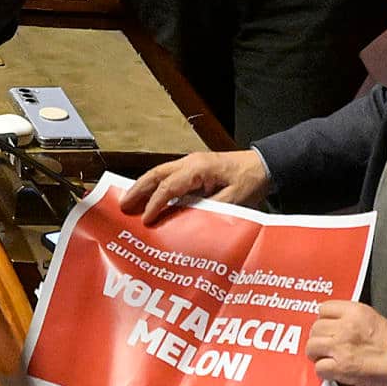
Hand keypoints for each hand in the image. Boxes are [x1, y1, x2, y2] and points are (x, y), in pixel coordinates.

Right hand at [116, 147, 269, 217]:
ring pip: (159, 174)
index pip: (169, 186)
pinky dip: (155, 187)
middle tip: (122, 205)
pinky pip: (169, 177)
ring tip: (128, 202)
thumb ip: (208, 210)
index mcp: (198, 168)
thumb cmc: (250, 181)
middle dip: (138, 190)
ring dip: (143, 187)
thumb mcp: (233, 200)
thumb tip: (185, 222)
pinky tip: (149, 199)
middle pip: (156, 174)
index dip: (155, 204)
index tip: (145, 220)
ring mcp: (190, 164)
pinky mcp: (193, 170)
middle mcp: (189, 163)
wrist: (264, 165)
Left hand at [306, 299, 386, 385]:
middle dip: (318, 338)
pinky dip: (323, 372)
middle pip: (315, 328)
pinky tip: (331, 372)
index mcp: (355, 311)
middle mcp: (345, 326)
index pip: (324, 308)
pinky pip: (319, 368)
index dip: (324, 320)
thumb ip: (351, 319)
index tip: (326, 327)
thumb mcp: (372, 319)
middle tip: (325, 345)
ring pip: (312, 346)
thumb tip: (335, 326)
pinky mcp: (341, 367)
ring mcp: (341, 346)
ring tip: (325, 358)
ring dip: (317, 354)